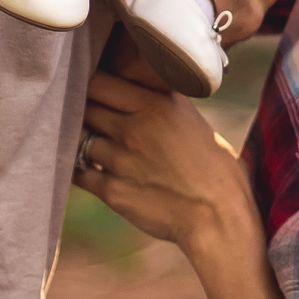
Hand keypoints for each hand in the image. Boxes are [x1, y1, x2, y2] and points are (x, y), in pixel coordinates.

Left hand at [75, 64, 260, 251]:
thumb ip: (162, 100)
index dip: (90, 81)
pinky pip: (78, 172)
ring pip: (79, 139)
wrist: (220, 217)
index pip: (99, 81)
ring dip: (82, 139)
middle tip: (87, 111)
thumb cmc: (214, 166)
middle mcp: (133, 129)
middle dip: (83, 108)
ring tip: (89, 140)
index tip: (92, 86)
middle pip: (85, 107)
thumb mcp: (191, 119)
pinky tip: (86, 167)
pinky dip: (78, 168)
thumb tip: (142, 82)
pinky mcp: (112, 192)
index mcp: (155, 105)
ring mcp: (120, 162)